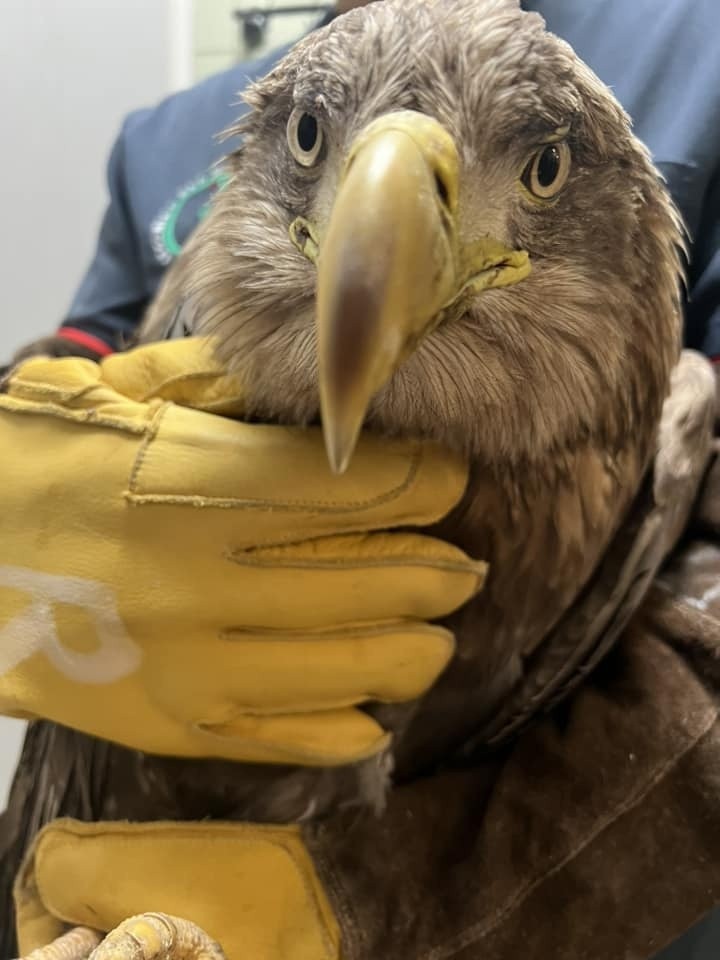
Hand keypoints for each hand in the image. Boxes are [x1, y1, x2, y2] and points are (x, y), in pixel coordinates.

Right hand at [0, 339, 484, 765]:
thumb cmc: (35, 463)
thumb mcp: (116, 396)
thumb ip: (219, 386)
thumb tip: (321, 390)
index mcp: (192, 484)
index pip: (351, 484)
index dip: (424, 481)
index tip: (449, 479)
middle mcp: (200, 581)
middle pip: (367, 578)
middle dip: (437, 570)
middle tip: (464, 564)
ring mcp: (189, 664)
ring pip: (345, 669)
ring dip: (414, 650)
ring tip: (440, 634)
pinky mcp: (171, 722)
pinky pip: (284, 739)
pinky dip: (347, 729)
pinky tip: (378, 712)